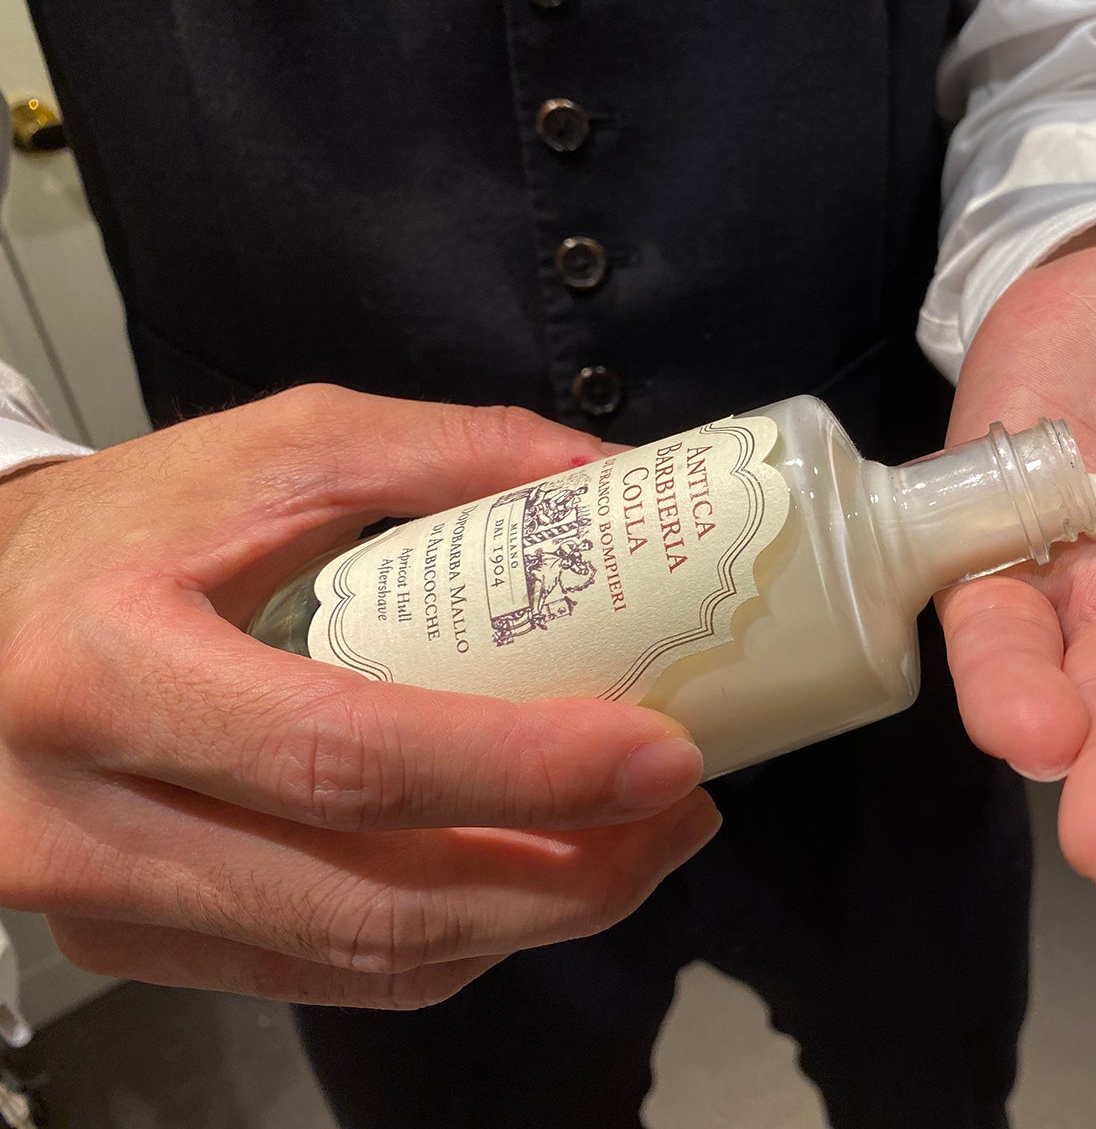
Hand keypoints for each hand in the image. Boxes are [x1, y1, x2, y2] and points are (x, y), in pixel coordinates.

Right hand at [0, 386, 718, 1006]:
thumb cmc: (127, 526)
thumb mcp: (276, 448)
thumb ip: (448, 452)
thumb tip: (614, 479)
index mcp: (110, 668)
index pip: (347, 759)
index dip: (524, 773)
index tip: (662, 755)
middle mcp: (86, 816)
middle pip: (369, 900)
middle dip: (564, 877)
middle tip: (680, 815)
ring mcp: (102, 906)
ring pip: (361, 958)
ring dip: (529, 919)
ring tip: (634, 845)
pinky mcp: (131, 947)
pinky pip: (324, 976)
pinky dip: (452, 940)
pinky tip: (529, 879)